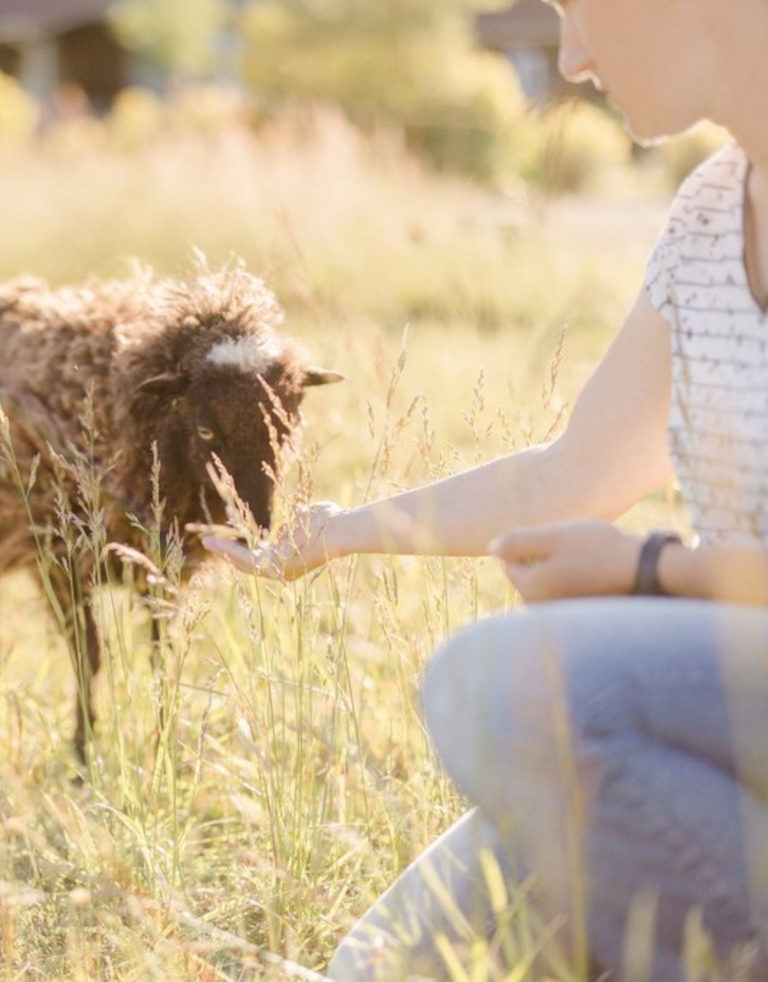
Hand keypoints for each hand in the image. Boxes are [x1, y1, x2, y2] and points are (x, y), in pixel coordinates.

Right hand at [202, 501, 345, 580]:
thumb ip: (298, 519)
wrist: (342, 529)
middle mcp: (284, 571)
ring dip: (224, 553)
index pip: (263, 560)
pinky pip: (247, 559)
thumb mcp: (309, 518)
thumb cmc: (332, 521)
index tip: (229, 543)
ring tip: (207, 543)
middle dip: (228, 555)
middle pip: (249, 565)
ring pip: (245, 563)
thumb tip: (294, 516)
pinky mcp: (275, 567)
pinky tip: (218, 543)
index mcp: (292, 561)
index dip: (244, 552)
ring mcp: (279, 571)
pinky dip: (230, 551)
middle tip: (210, 544)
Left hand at [489, 520, 642, 603]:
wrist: (642, 570)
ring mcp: (559, 614)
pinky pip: (562, 590)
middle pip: (527, 573)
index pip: (510, 561)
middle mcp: (540, 608)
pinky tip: (593, 574)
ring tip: (585, 562)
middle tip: (574, 551)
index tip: (558, 542)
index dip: (532, 544)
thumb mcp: (553, 536)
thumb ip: (517, 541)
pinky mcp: (576, 614)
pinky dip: (572, 579)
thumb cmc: (598, 549)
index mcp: (529, 589)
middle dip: (543, 558)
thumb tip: (491, 547)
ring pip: (545, 580)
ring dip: (559, 568)